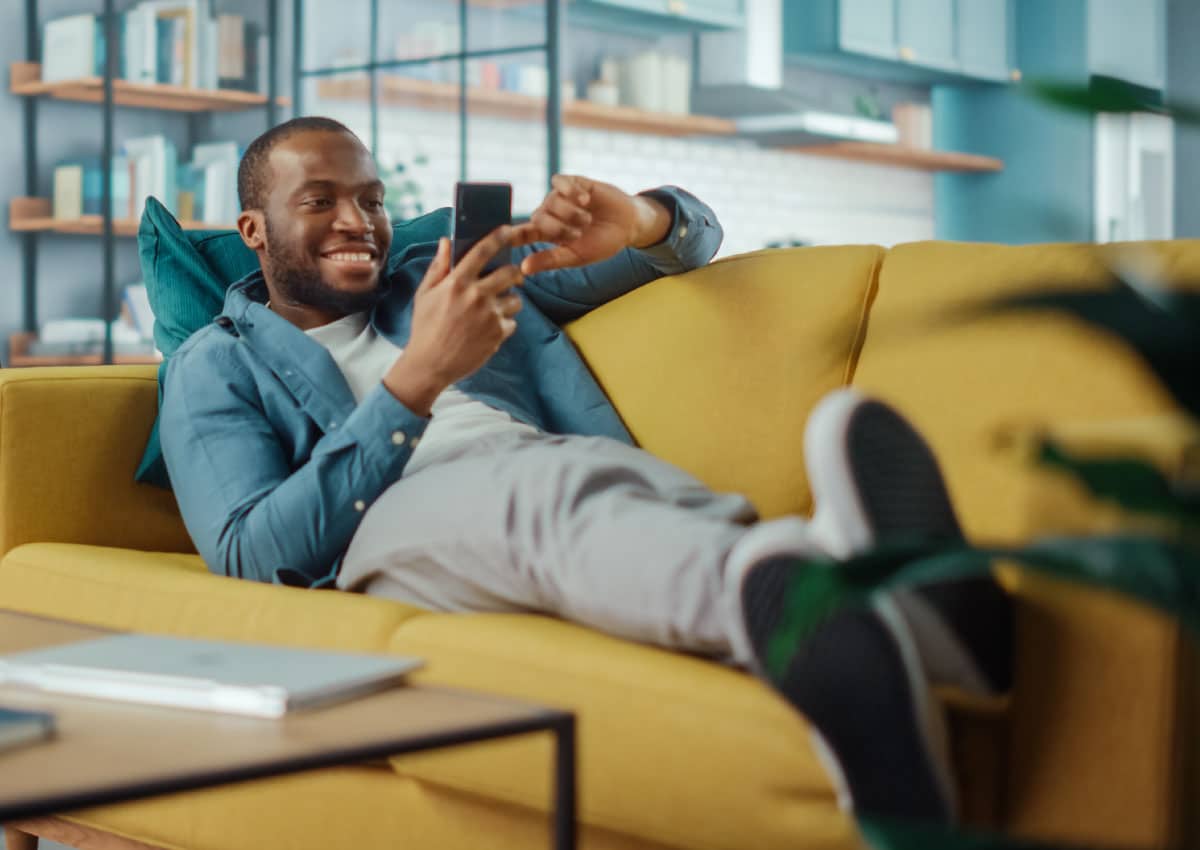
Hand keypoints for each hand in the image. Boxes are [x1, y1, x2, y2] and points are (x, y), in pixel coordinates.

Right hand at [383, 231, 523, 415]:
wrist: (430, 365)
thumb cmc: (425, 327)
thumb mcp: (425, 294)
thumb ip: (439, 267)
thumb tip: (446, 241)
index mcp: (457, 282)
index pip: (483, 251)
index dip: (498, 237)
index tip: (508, 230)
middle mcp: (476, 296)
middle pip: (510, 273)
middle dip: (513, 272)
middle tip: (509, 276)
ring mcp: (490, 316)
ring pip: (516, 299)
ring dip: (509, 300)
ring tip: (495, 307)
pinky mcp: (498, 334)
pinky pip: (512, 321)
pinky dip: (504, 323)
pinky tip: (488, 328)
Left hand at [513, 175, 671, 274]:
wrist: (628, 225)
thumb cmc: (601, 244)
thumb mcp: (576, 257)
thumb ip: (551, 260)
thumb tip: (523, 269)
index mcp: (547, 234)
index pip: (523, 233)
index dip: (512, 236)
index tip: (504, 239)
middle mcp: (550, 214)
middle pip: (538, 218)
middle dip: (558, 227)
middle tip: (578, 233)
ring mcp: (561, 197)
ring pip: (551, 201)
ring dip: (569, 212)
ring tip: (587, 219)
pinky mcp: (573, 182)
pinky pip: (559, 182)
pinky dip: (570, 191)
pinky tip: (584, 199)